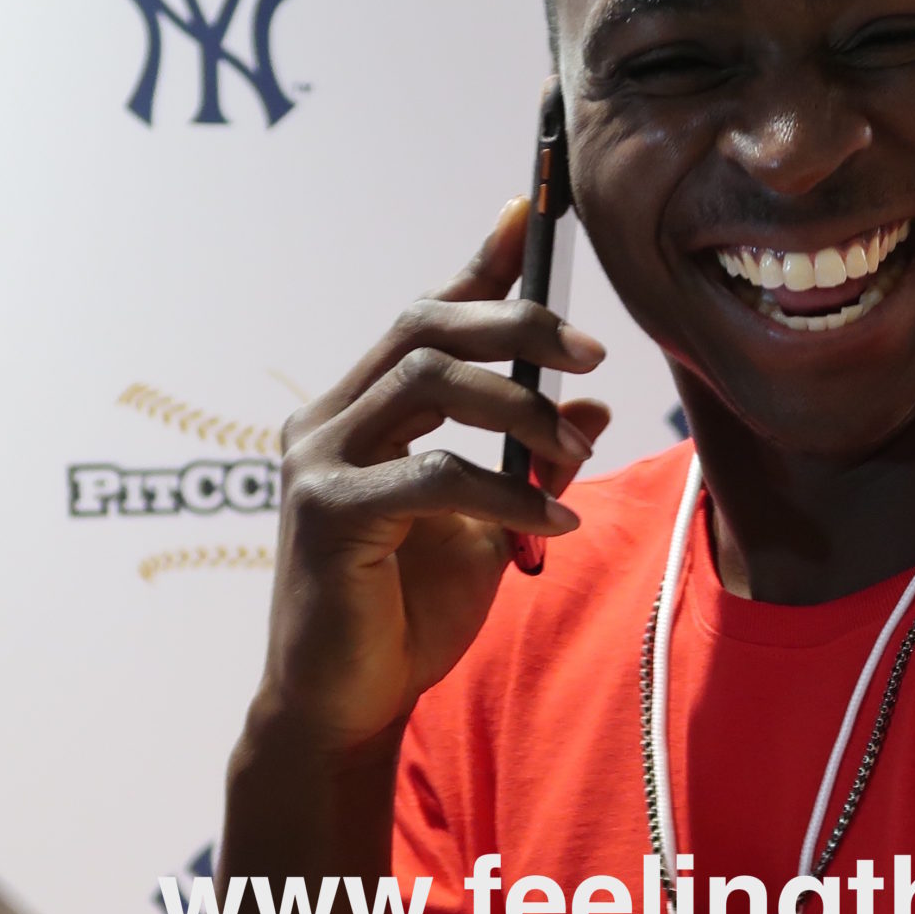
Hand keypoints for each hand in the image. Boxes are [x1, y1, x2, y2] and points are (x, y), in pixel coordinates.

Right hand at [257, 198, 610, 755]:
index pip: (423, 315)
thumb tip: (593, 412)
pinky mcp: (328, 515)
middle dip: (519, 325)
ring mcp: (320, 463)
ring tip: (568, 453)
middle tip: (594, 353)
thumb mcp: (491, 524)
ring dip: (519, 408)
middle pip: (426, 328)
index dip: (478, 264)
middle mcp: (329, 420)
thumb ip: (529, 461)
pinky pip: (435, 475)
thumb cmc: (408, 611)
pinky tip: (551, 522)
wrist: (348, 701)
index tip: (530, 212)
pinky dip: (507, 492)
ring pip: (429, 384)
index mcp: (360, 410)